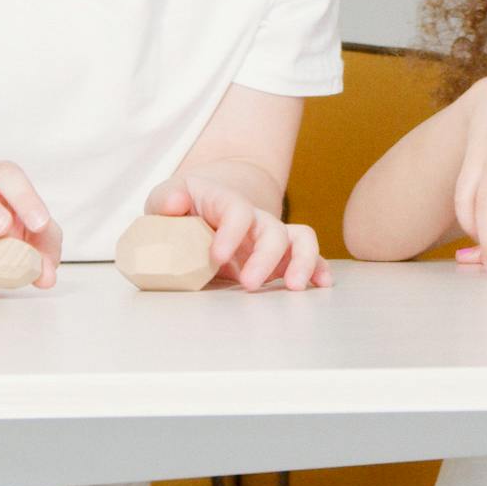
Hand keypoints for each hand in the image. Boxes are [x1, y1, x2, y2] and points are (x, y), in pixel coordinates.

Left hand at [146, 180, 326, 293]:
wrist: (203, 207)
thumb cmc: (182, 207)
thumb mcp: (165, 199)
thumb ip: (166, 200)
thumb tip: (175, 204)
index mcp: (226, 203)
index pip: (237, 211)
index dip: (231, 233)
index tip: (216, 257)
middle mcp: (254, 219)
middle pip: (272, 230)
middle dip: (265, 258)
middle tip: (249, 285)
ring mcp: (269, 237)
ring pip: (299, 240)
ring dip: (302, 261)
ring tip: (294, 287)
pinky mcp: (279, 256)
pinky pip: (306, 257)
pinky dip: (318, 269)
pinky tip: (321, 284)